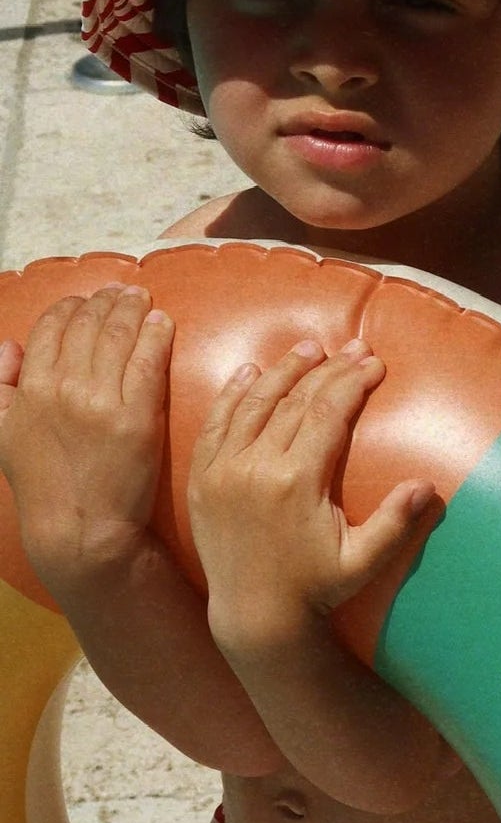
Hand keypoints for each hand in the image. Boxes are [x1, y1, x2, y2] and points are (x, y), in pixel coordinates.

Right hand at [0, 285, 173, 596]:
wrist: (81, 530)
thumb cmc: (44, 484)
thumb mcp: (2, 433)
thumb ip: (0, 385)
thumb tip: (8, 343)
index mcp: (30, 389)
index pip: (52, 327)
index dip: (72, 307)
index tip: (88, 300)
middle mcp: (62, 388)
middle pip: (89, 325)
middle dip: (107, 301)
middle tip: (125, 292)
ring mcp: (100, 401)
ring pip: (120, 336)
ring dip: (133, 309)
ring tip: (143, 299)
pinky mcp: (137, 417)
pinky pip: (149, 361)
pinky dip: (157, 335)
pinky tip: (164, 323)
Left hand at [187, 338, 440, 658]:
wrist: (253, 616)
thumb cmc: (315, 589)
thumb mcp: (362, 561)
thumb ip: (395, 523)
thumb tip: (427, 485)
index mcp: (298, 480)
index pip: (329, 412)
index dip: (354, 381)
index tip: (375, 362)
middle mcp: (257, 467)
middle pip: (296, 400)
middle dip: (329, 368)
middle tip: (354, 347)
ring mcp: (224, 470)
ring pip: (255, 403)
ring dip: (284, 370)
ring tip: (310, 347)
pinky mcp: (202, 478)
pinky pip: (215, 424)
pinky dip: (232, 394)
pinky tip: (250, 371)